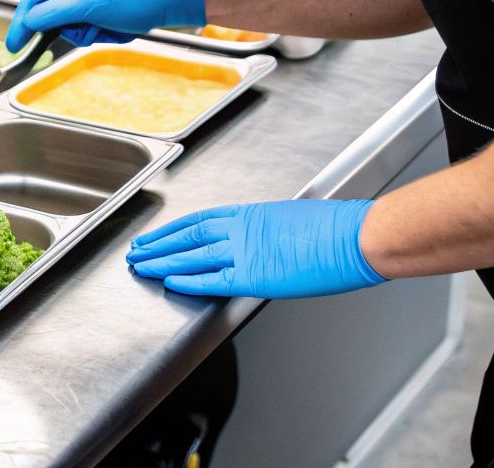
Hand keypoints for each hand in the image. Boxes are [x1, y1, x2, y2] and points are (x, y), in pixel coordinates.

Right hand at [5, 0, 204, 51]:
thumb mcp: (89, 3)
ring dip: (84, 33)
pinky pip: (81, 30)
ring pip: (65, 26)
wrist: (164, 3)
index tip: (13, 44)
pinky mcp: (93, 11)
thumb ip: (55, 12)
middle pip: (48, 14)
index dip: (22, 22)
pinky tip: (110, 28)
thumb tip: (29, 21)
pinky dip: (94, 34)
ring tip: (104, 26)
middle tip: (86, 30)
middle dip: (68, 27)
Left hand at [125, 200, 386, 298]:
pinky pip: (213, 278)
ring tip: (141, 266)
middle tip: (135, 252)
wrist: (357, 235)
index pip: (199, 221)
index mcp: (251, 213)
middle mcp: (242, 228)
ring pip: (192, 255)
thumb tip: (262, 241)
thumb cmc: (337, 228)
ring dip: (162, 260)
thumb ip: (268, 231)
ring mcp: (247, 250)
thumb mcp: (293, 220)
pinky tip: (170, 281)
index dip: (172, 230)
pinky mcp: (256, 274)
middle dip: (158, 245)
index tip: (155, 236)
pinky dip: (189, 279)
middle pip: (187, 236)